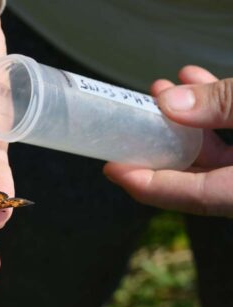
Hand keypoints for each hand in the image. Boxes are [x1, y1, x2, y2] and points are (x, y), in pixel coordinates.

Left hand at [104, 66, 232, 216]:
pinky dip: (218, 115)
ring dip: (189, 121)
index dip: (147, 184)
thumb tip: (170, 103)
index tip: (113, 168)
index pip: (192, 196)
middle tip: (132, 119)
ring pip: (221, 157)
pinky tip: (199, 82)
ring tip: (162, 92)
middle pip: (200, 178)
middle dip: (161, 142)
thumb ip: (223, 103)